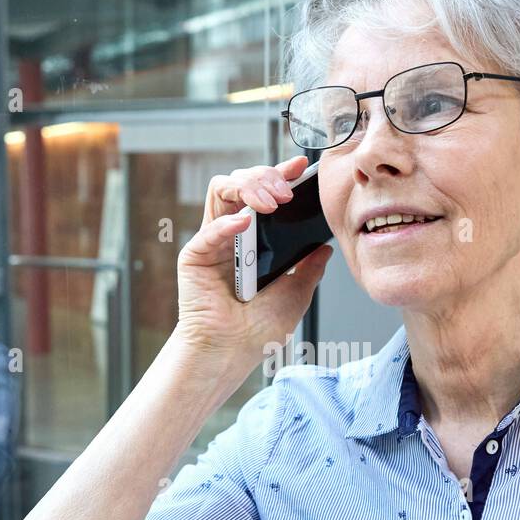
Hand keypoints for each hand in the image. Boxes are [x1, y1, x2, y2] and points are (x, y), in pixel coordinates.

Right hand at [173, 154, 334, 372]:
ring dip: (248, 188)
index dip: (282, 174)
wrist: (231, 353)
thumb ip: (309, 268)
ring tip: (271, 205)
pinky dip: (227, 223)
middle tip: (287, 194)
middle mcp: (231, 234)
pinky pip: (208, 229)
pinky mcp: (194, 256)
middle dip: (267, 177)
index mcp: (255, 239)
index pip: (265, 194)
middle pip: (242, 182)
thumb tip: (325, 246)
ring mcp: (212, 242)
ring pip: (222, 190)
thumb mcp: (296, 294)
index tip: (303, 166)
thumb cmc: (257, 330)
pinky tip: (245, 224)